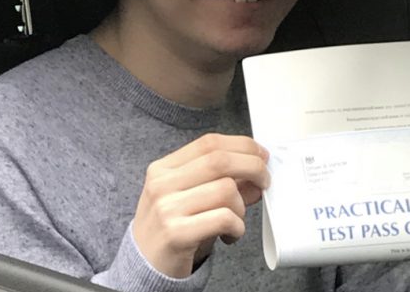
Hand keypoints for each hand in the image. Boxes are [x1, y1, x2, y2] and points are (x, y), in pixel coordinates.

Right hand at [130, 133, 269, 277]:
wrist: (145, 266)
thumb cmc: (171, 229)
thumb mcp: (190, 200)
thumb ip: (221, 184)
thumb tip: (257, 178)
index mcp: (163, 169)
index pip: (209, 143)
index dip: (242, 146)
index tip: (260, 155)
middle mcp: (162, 184)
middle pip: (219, 160)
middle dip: (253, 167)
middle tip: (265, 181)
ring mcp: (167, 208)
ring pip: (226, 190)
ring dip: (241, 207)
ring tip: (235, 220)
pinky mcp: (176, 234)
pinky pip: (223, 218)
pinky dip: (237, 227)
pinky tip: (229, 235)